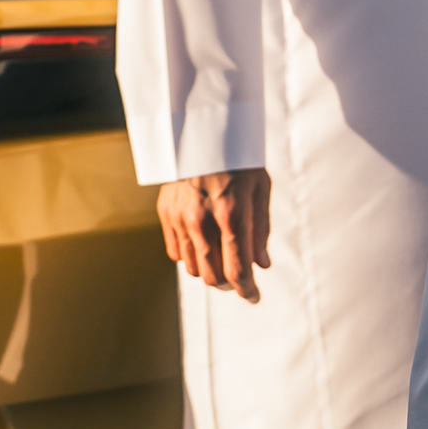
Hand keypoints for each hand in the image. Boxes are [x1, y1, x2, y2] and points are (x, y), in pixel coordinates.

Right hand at [158, 169, 272, 301]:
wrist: (203, 131)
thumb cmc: (239, 159)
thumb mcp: (260, 188)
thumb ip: (261, 229)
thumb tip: (262, 263)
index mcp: (231, 213)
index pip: (237, 269)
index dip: (247, 289)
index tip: (253, 297)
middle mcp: (202, 219)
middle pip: (212, 275)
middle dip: (228, 283)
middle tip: (239, 279)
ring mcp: (180, 217)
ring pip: (192, 267)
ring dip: (209, 271)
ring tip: (221, 261)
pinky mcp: (165, 213)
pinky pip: (175, 252)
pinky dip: (190, 256)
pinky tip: (202, 246)